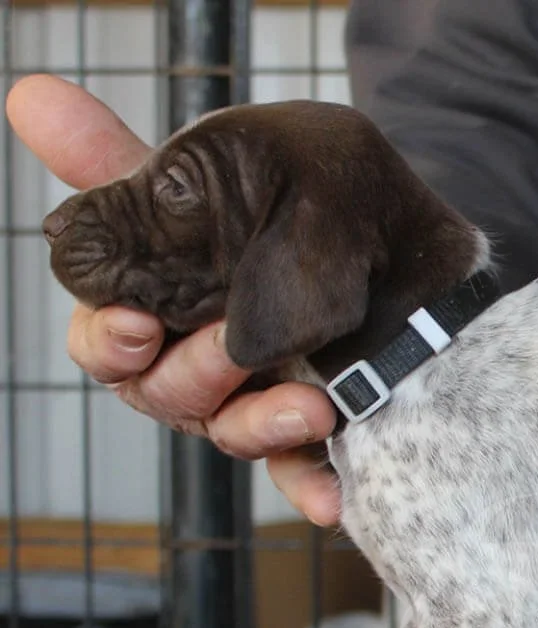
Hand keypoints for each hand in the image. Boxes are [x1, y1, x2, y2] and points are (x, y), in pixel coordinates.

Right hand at [4, 75, 341, 525]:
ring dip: (262, 424)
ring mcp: (250, 405)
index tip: (136, 325)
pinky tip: (333, 504)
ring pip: (233, 434)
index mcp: (151, 312)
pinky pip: (302, 476)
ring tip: (312, 405)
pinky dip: (311, 490)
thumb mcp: (201, 177)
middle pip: (163, 395)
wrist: (381, 237)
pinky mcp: (308, 439)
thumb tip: (27, 91)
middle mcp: (193, 367)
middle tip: (233, 347)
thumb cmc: (274, 207)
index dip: (110, 340)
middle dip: (194, 373)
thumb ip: (118, 161)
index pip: (103, 342)